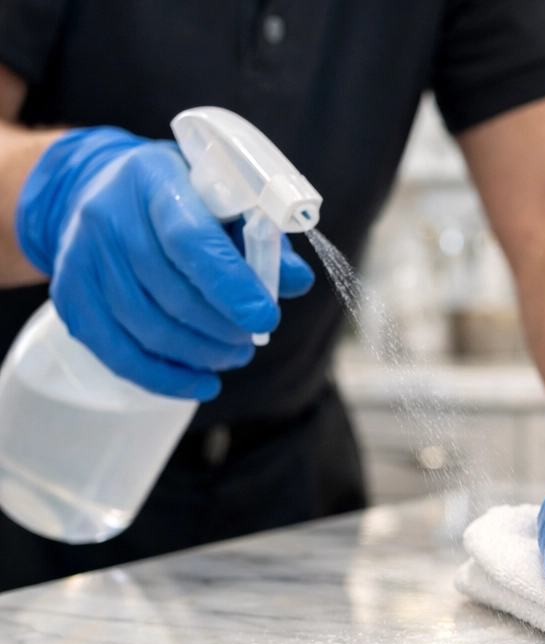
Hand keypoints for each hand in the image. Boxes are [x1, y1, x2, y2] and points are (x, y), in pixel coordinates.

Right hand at [15, 127, 314, 399]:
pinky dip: (167, 379)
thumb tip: (297, 281)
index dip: (231, 286)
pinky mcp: (71, 298)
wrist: (96, 190)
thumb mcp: (222, 199)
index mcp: (154, 182)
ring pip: (150, 330)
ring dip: (202, 354)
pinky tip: (202, 384)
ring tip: (233, 354)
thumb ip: (261, 240)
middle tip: (251, 338)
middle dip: (224, 328)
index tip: (265, 317)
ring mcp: (83, 260)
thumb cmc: (177, 198)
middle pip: (172, 295)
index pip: (190, 241)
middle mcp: (109, 218)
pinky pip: (120, 355)